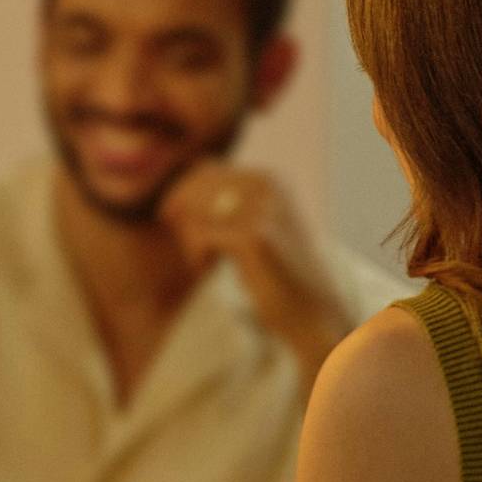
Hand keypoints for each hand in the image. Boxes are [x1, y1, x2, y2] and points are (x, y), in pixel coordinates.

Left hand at [162, 163, 352, 371]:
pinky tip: (209, 269)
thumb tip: (171, 199)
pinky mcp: (253, 235)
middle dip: (182, 215)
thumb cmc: (276, 273)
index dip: (181, 194)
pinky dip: (195, 255)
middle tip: (191, 248)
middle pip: (195, 187)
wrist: (311, 311)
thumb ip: (222, 207)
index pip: (205, 170)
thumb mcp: (253, 228)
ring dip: (189, 239)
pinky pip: (198, 235)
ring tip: (206, 262)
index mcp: (269, 179)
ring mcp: (262, 208)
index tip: (170, 217)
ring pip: (193, 210)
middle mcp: (267, 185)